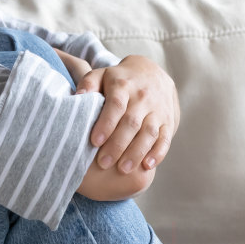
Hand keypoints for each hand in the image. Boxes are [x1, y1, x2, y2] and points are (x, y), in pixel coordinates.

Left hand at [73, 55, 178, 172]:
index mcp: (123, 86)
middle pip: (131, 123)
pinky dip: (158, 152)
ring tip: (123, 170)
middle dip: (117, 145)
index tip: (94, 141)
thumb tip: (76, 97)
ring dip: (137, 152)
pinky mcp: (168, 121)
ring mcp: (158, 110)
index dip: (105, 123)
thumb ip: (88, 83)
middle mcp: (143, 98)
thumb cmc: (118, 80)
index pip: (116, 105)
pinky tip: (147, 166)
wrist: (152, 73)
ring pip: (149, 132)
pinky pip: (165, 137)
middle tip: (103, 163)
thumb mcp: (102, 75)